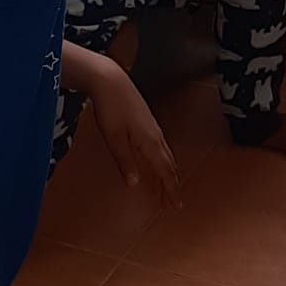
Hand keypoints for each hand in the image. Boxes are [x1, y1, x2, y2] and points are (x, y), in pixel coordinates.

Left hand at [90, 64, 180, 204]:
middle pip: (168, 165)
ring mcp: (152, 126)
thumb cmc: (111, 108)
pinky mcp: (146, 120)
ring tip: (167, 185)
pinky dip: (161, 158)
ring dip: (167, 172)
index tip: (175, 205)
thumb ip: (125, 162)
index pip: (164, 171)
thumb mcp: (114, 139)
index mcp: (150, 142)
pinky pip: (159, 145)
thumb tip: (135, 184)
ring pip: (165, 154)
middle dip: (171, 184)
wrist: (110, 80)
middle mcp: (155, 135)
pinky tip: (155, 159)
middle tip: (172, 202)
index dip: (170, 190)